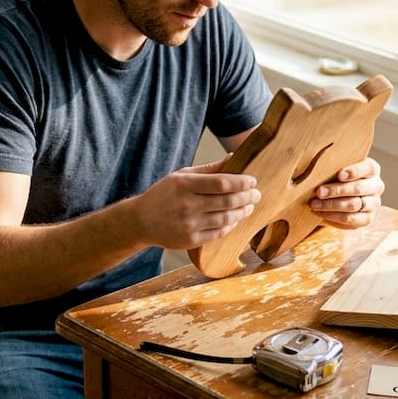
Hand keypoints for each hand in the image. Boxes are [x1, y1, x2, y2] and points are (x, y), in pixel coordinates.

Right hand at [134, 156, 259, 250]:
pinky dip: (230, 225)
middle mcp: (187, 205)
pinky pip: (218, 233)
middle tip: (257, 194)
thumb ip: (209, 169)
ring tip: (249, 206)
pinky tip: (235, 218)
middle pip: (227, 202)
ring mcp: (189, 225)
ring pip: (226, 219)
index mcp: (185, 185)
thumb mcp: (182, 176)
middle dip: (247, 197)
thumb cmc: (164, 194)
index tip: (252, 181)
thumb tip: (233, 158)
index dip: (241, 182)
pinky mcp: (190, 240)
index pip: (221, 183)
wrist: (141, 221)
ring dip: (242, 212)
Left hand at [309, 157, 383, 228]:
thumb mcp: (336, 169)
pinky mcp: (367, 219)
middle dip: (337, 190)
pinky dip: (333, 216)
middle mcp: (376, 186)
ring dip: (331, 205)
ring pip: (353, 205)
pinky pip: (350, 219)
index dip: (354, 171)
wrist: (337, 197)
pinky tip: (320, 213)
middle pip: (359, 188)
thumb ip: (332, 167)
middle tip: (319, 191)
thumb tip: (316, 170)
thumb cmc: (335, 177)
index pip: (368, 167)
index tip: (340, 174)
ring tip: (314, 204)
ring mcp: (373, 204)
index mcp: (372, 169)